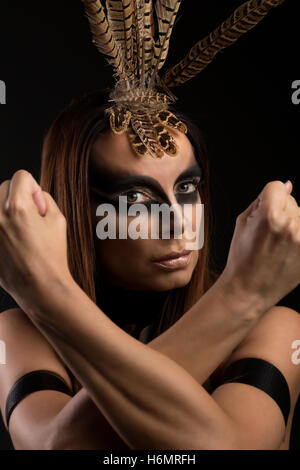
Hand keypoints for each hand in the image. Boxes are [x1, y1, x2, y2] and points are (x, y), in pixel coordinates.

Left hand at [0, 170, 71, 309]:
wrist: (40, 287)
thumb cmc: (52, 256)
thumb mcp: (59, 220)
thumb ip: (46, 200)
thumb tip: (34, 195)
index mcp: (17, 207)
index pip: (21, 176)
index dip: (34, 188)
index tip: (39, 206)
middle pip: (3, 187)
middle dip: (17, 196)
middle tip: (30, 218)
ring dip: (6, 210)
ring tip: (20, 230)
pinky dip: (2, 227)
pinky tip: (13, 242)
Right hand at [221, 180, 299, 312]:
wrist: (249, 289)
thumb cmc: (242, 258)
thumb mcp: (243, 223)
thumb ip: (263, 201)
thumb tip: (288, 185)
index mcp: (271, 215)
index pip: (277, 186)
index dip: (268, 197)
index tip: (264, 210)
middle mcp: (291, 225)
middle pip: (292, 200)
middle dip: (281, 210)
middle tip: (268, 233)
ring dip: (292, 223)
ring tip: (278, 244)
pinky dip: (297, 235)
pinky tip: (288, 250)